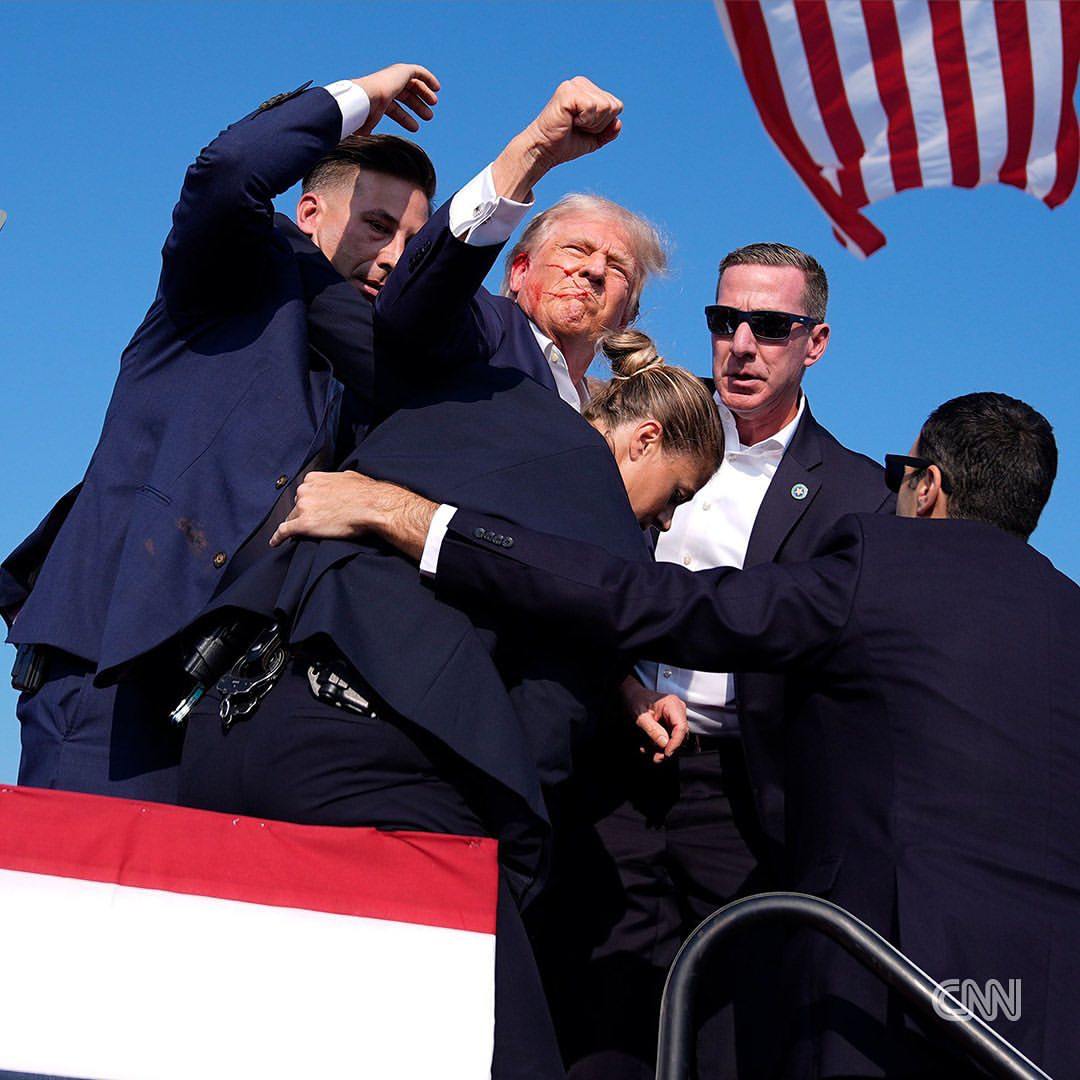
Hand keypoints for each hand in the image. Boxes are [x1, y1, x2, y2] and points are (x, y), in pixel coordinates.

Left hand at [269, 470, 389, 546]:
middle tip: (319, 520)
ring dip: (298, 525)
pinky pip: (284, 531)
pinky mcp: (304, 525)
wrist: (374, 506)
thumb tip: (340, 483)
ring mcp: (303, 507)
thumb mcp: (349, 477)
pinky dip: (278, 537)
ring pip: (292, 518)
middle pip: (297, 505)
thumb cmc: (367, 493)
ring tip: (310, 532)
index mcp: (314, 479)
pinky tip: (275, 542)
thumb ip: (337, 480)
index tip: (314, 509)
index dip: (310, 502)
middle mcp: (305, 490)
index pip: (305, 492)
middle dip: (305, 512)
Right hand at [352, 63, 440, 133]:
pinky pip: (418, 72)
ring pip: (412, 85)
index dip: (404, 118)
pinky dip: (428, 78)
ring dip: (424, 94)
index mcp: (376, 99)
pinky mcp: (402, 71)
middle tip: (429, 117)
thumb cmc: (364, 114)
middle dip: (417, 106)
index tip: (415, 127)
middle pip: (405, 96)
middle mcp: (384, 86)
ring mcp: (392, 77)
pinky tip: (437, 88)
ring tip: (434, 105)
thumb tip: (363, 134)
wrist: (366, 99)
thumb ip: (367, 127)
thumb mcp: (366, 124)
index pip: (393, 108)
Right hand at [491, 77, 622, 199]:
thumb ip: (608, 131)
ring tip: (573, 124)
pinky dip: (584, 120)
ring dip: (591, 124)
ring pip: (605, 106)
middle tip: (578, 128)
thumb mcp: (593, 139)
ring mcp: (574, 85)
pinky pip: (592, 107)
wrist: (544, 151)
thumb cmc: (565, 144)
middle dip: (599, 125)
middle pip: (613, 106)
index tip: (583, 129)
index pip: (616, 106)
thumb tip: (618, 122)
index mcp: (589, 90)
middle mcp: (582, 83)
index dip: (603, 125)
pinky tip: (570, 120)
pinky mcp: (568, 91)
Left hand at [620, 676, 688, 763]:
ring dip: (663, 748)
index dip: (676, 743)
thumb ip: (652, 729)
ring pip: (676, 740)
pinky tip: (648, 746)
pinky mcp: (673, 724)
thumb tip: (665, 743)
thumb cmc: (636, 702)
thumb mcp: (640, 716)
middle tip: (655, 757)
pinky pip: (670, 738)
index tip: (666, 753)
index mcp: (673, 705)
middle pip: (681, 736)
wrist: (633, 697)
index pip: (681, 727)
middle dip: (668, 748)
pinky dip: (660, 744)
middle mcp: (679, 710)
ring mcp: (677, 717)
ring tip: (647, 750)